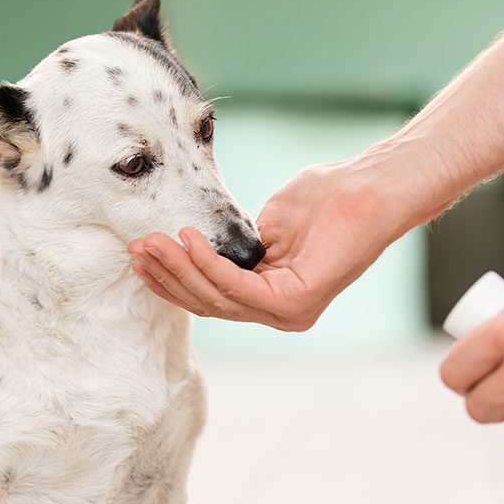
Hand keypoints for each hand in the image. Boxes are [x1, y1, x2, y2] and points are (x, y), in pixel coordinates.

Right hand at [127, 158, 411, 330]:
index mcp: (274, 300)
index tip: (141, 257)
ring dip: (179, 268)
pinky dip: (208, 263)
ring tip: (152, 241)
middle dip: (167, 276)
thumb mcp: (267, 225)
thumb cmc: (327, 198)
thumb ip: (236, 246)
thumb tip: (199, 249)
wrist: (367, 189)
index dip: (173, 280)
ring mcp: (290, 313)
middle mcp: (281, 314)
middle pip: (209, 303)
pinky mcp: (297, 301)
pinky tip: (187, 239)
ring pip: (218, 297)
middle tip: (136, 248)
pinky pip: (239, 286)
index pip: (212, 299)